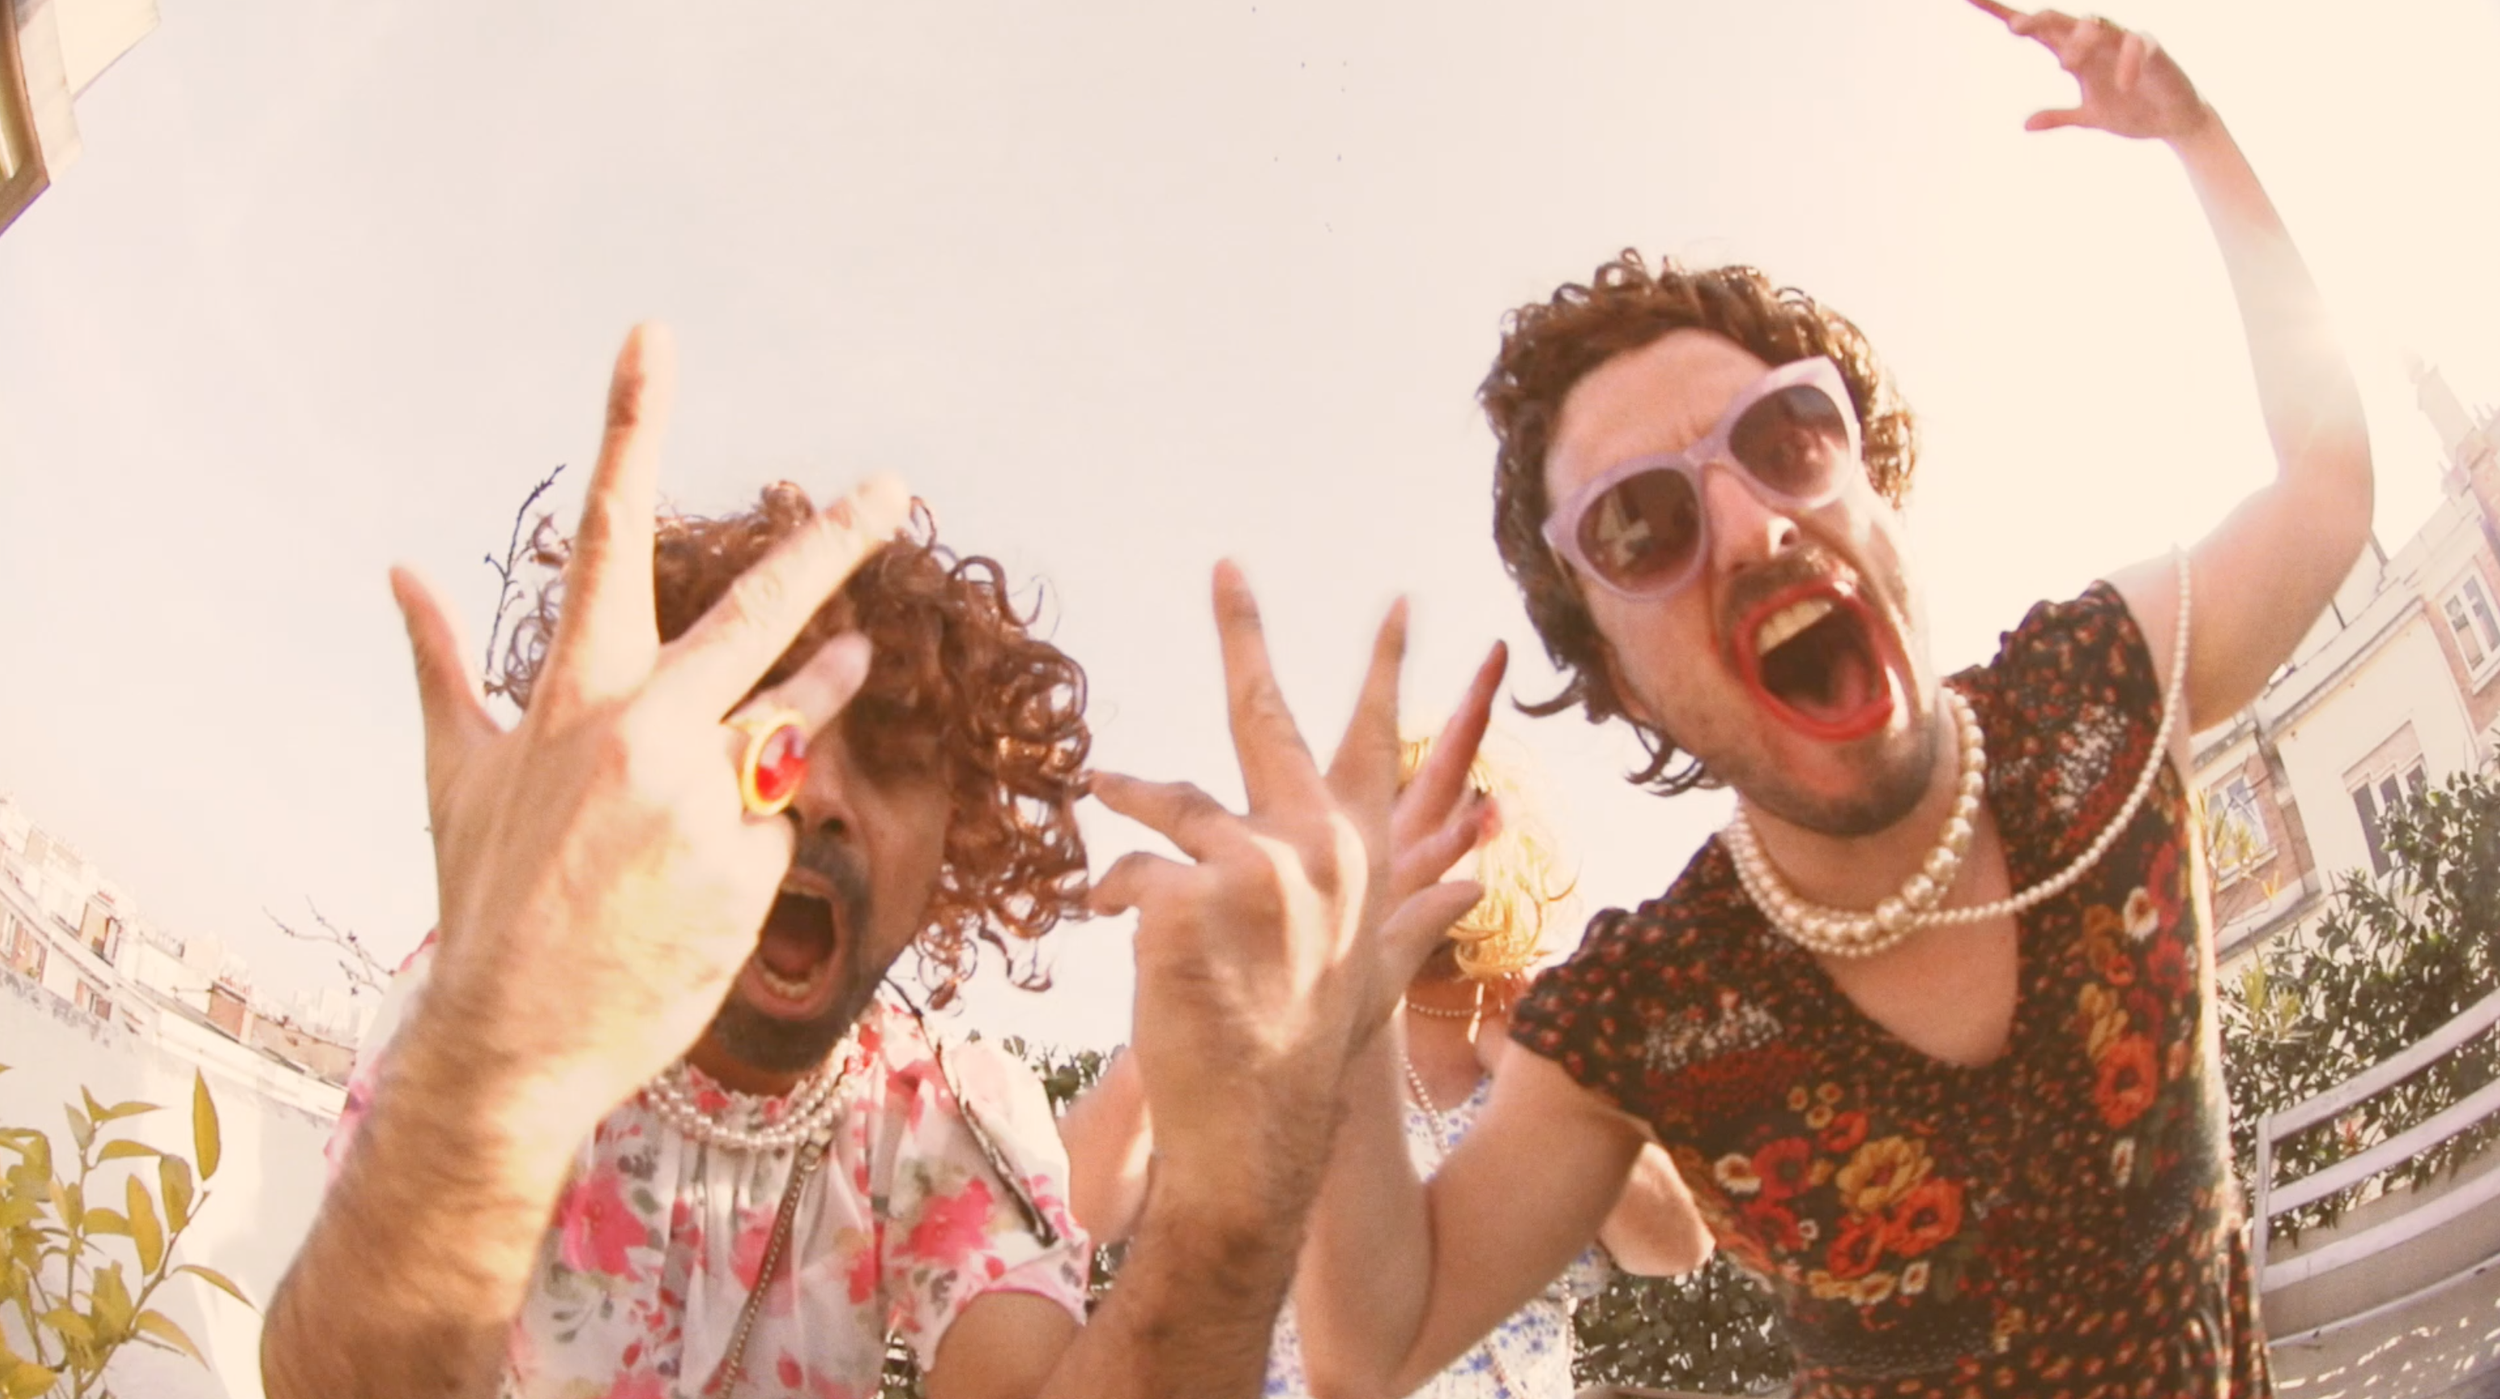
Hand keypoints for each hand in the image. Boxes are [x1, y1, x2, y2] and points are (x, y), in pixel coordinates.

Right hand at [390, 325, 909, 1156]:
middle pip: (760, 608)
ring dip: (824, 680)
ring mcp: (704, 795)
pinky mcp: (750, 859)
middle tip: (893, 486)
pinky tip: (704, 879)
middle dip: (833, 542)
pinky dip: (756, 829)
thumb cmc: (486, 900)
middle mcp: (643, 729)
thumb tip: (399, 574)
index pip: (607, 534)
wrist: (517, 1040)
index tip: (654, 338)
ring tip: (855, 651)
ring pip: (789, 721)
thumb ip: (440, 667)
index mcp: (571, 694)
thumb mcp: (457, 776)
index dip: (632, 427)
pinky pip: (779, 817)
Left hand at [1088, 568, 1491, 1207]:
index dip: (1388, 672)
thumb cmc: (1309, 1047)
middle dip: (1245, 634)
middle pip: (1268, 718)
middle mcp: (1317, 846)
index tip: (1401, 604)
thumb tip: (1479, 875)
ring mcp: (1255, 866)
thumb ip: (1421, 912)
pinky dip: (1117, 898)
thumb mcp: (1376, 973)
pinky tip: (1125, 935)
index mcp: (1361, 855)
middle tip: (1229, 568)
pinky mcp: (1189, 894)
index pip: (1380, 745)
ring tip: (1101, 794)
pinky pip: (1129, 870)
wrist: (1258, 1128)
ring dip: (1133, 805)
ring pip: (1170, 804)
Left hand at [1969, 3, 2211, 141]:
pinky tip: (2121, 84)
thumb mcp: (2090, 117)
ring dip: (2079, 39)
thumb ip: (2060, 117)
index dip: (2004, 13)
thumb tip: (2025, 124)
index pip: (2037, 30)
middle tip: (2016, 31)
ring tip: (2066, 64)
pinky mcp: (2153, 49)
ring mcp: (2123, 42)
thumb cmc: (2130, 110)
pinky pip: (2137, 43)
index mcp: (2075, 54)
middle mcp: (2096, 42)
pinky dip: (2127, 60)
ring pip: (2097, 23)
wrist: (2174, 120)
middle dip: (2038, 20)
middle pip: (2062, 19)